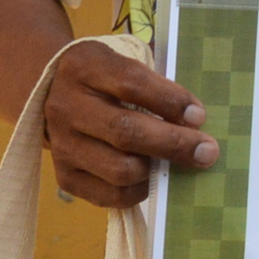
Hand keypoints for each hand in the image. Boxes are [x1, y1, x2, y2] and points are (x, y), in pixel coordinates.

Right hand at [44, 43, 218, 208]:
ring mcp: (62, 144)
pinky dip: (139, 191)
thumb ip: (154, 85)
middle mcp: (67, 106)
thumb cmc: (104, 79)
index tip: (199, 115)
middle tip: (207, 150)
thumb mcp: (121, 64)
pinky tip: (152, 178)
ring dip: (157, 170)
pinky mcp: (65, 176)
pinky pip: (110, 195)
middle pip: (126, 131)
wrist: (51, 95)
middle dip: (174, 144)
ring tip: (176, 163)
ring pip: (120, 168)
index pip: (131, 83)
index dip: (169, 101)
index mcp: (85, 67)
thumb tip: (196, 121)